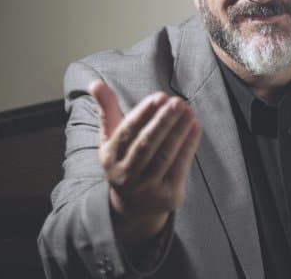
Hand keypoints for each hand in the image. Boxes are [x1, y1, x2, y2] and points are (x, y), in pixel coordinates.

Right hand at [89, 81, 201, 241]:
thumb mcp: (111, 138)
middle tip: (177, 102)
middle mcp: (126, 173)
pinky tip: (195, 127)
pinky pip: (180, 166)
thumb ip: (107, 110)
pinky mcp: (167, 195)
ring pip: (164, 155)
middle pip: (146, 145)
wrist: (134, 207)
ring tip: (189, 111)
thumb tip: (95, 83)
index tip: (159, 96)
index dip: (143, 114)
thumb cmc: (124, 161)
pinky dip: (188, 145)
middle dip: (162, 122)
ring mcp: (147, 187)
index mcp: (110, 157)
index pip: (126, 132)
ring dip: (178, 132)